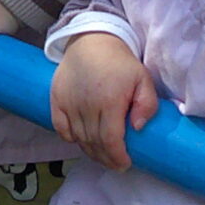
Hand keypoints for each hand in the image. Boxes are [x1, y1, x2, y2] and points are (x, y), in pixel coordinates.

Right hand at [49, 32, 157, 168]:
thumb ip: (147, 105)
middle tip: (115, 164)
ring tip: (102, 156)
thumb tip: (137, 128)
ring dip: (90, 151)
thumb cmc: (120, 62)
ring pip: (78, 138)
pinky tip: (81, 141)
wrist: (92, 40)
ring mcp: (69, 102)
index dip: (117, 157)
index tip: (125, 164)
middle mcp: (86, 105)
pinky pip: (60, 128)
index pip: (111, 140)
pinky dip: (70, 138)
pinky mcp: (56, 99)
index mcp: (109, 101)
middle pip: (94, 143)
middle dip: (106, 159)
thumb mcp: (143, 79)